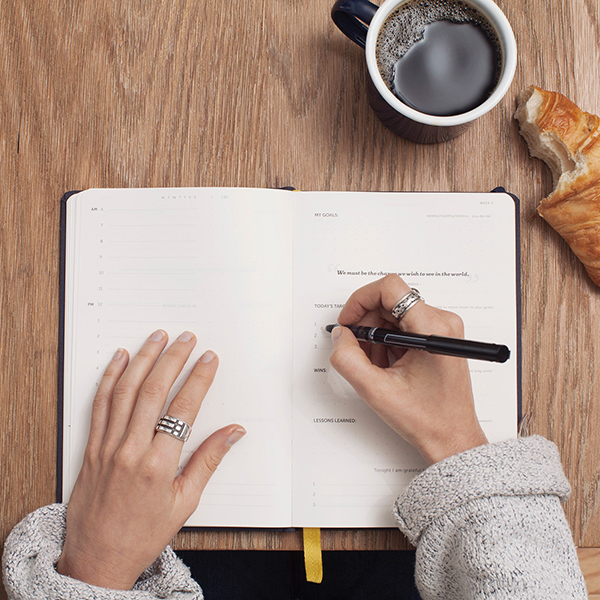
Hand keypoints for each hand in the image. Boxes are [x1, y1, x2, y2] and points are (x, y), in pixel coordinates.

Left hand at [56, 330, 245, 589]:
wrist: (97, 559)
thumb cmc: (143, 534)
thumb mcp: (185, 503)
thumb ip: (208, 461)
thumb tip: (233, 432)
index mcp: (159, 465)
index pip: (183, 408)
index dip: (198, 379)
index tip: (208, 359)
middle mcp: (131, 450)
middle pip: (153, 391)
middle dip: (173, 359)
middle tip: (186, 338)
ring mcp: (107, 446)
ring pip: (125, 391)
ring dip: (143, 359)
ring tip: (157, 337)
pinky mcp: (91, 447)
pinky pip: (100, 404)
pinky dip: (110, 377)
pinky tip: (120, 359)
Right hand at [330, 275, 486, 463]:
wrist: (452, 438)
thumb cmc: (428, 419)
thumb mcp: (376, 391)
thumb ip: (349, 359)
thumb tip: (340, 336)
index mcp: (432, 329)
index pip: (390, 288)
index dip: (361, 300)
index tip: (349, 320)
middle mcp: (442, 322)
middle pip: (390, 301)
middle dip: (367, 323)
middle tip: (356, 348)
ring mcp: (441, 329)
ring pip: (394, 314)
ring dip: (376, 335)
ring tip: (376, 364)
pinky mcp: (438, 337)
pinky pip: (403, 326)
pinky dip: (387, 342)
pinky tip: (387, 365)